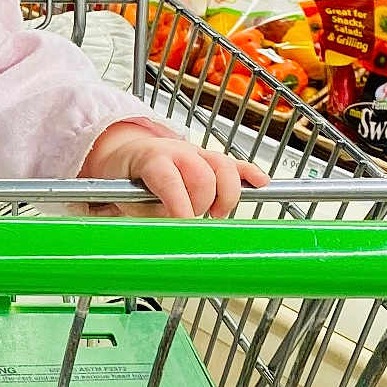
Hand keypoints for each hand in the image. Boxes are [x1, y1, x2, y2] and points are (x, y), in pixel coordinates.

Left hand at [81, 122, 267, 218]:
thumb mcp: (125, 198)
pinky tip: (261, 184)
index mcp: (152, 159)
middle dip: (201, 203)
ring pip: (224, 167)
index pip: (169, 179)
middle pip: (202, 175)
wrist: (127, 155)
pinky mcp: (212, 159)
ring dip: (226, 195)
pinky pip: (236, 164)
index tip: (183, 225)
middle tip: (192, 220)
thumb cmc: (127, 177)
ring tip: (216, 214)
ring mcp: (198, 153)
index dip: (179, 205)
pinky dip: (250, 174)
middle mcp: (178, 152)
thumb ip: (147, 214)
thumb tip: (169, 235)